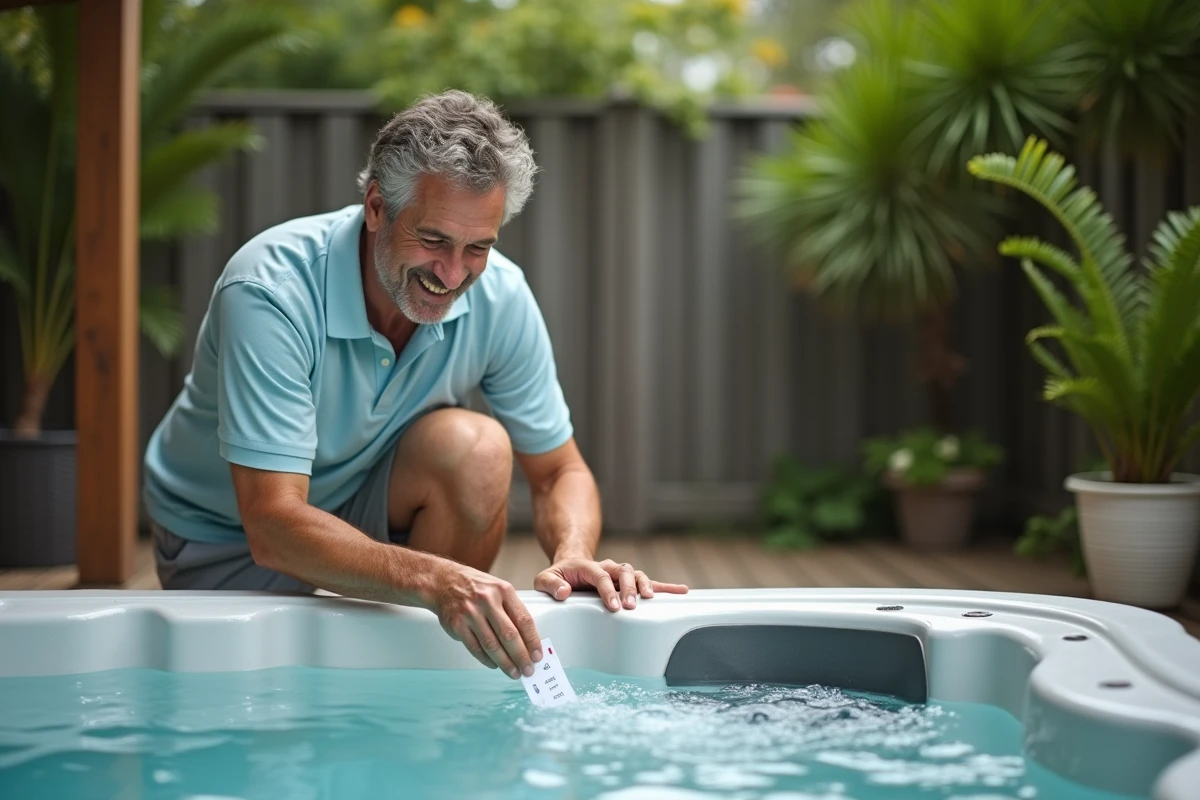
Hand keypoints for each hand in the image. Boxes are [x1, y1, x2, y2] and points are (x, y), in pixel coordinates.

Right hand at [429, 561, 542, 679]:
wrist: (443, 582)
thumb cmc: (475, 587)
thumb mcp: (498, 589)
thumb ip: (512, 610)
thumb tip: (528, 639)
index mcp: (503, 590)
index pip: (524, 619)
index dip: (533, 641)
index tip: (538, 655)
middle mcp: (487, 601)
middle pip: (509, 635)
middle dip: (521, 656)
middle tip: (528, 670)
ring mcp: (470, 613)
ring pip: (492, 645)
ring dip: (505, 663)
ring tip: (513, 672)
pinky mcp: (456, 625)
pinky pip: (475, 648)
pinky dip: (486, 660)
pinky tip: (494, 664)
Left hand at [534, 557, 688, 609]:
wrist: (571, 567)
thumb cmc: (558, 576)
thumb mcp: (545, 579)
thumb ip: (550, 584)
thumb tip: (564, 593)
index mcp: (588, 567)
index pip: (601, 577)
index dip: (608, 591)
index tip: (614, 606)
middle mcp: (607, 568)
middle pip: (623, 573)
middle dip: (629, 588)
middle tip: (631, 605)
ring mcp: (619, 574)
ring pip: (637, 575)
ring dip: (644, 586)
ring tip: (649, 599)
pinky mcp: (628, 582)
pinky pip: (649, 583)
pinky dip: (665, 587)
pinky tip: (681, 591)